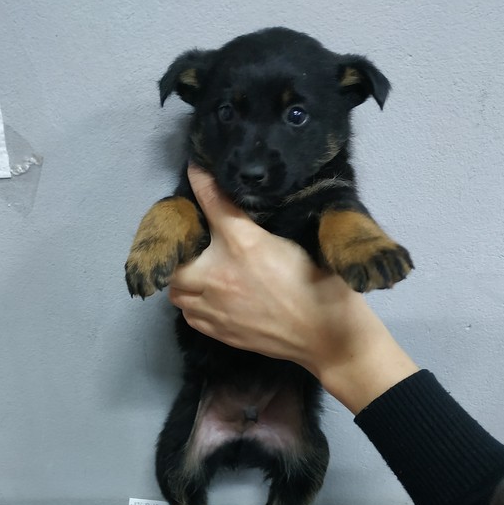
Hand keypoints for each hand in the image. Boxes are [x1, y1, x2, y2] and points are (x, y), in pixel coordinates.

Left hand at [169, 166, 418, 413]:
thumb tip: (242, 212)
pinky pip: (190, 316)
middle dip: (181, 252)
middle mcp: (220, 276)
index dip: (201, 182)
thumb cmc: (318, 284)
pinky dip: (193, 306)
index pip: (213, 203)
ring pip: (177, 293)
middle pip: (177, 260)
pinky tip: (211, 299)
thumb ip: (260, 225)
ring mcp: (216, 308)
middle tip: (195, 246)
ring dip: (183, 281)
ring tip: (200, 274)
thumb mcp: (293, 242)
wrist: (326, 334)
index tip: (195, 169)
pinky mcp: (220, 331)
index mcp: (243, 245)